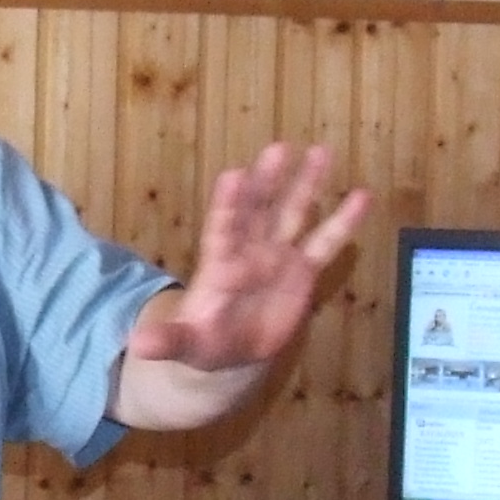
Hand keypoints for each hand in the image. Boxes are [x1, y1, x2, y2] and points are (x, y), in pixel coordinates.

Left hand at [127, 142, 368, 370]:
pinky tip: (362, 196)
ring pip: (293, 214)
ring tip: (321, 151)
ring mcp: (277, 256)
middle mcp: (249, 251)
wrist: (230, 351)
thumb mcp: (184, 344)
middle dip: (268, 181)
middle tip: (277, 149)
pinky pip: (324, 243)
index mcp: (218, 264)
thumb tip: (137, 346)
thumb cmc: (203, 341)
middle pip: (258, 209)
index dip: (228, 205)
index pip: (222, 229)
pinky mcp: (302, 270)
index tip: (235, 175)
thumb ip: (167, 342)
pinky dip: (343, 221)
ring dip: (307, 184)